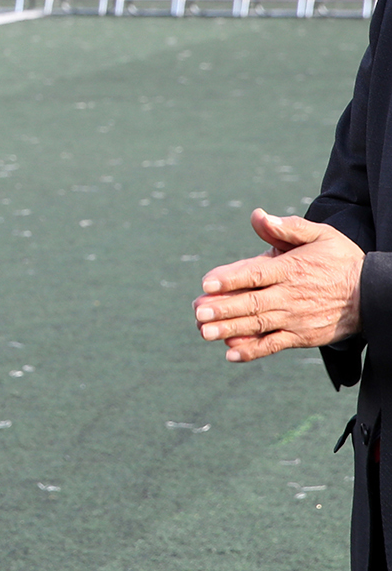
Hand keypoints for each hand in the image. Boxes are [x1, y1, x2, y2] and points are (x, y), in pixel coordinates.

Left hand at [193, 209, 363, 361]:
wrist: (373, 294)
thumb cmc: (339, 260)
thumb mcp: (320, 236)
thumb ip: (288, 228)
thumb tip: (258, 216)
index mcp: (291, 269)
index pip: (255, 274)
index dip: (230, 279)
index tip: (206, 284)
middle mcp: (290, 295)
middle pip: (252, 302)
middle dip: (223, 308)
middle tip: (197, 312)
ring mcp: (295, 318)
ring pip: (258, 325)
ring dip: (229, 329)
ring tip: (204, 332)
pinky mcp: (300, 336)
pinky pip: (273, 345)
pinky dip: (252, 350)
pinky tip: (231, 353)